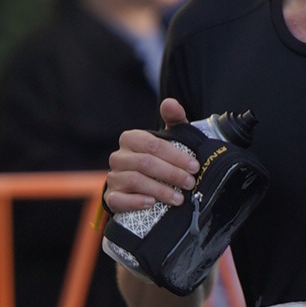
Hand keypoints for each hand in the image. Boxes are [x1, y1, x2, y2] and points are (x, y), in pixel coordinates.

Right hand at [105, 99, 198, 218]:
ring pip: (135, 181)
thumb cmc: (160, 159)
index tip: (194, 166)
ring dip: (160, 190)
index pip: (153, 145)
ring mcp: (113, 177)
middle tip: (190, 183)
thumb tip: (170, 103)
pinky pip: (119, 199)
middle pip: (145, 163)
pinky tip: (152, 203)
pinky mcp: (111, 197)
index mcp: (131, 139)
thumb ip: (174, 119)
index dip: (176, 156)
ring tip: (179, 198)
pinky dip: (136, 202)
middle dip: (172, 174)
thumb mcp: (170, 138)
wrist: (142, 186)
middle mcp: (118, 157)